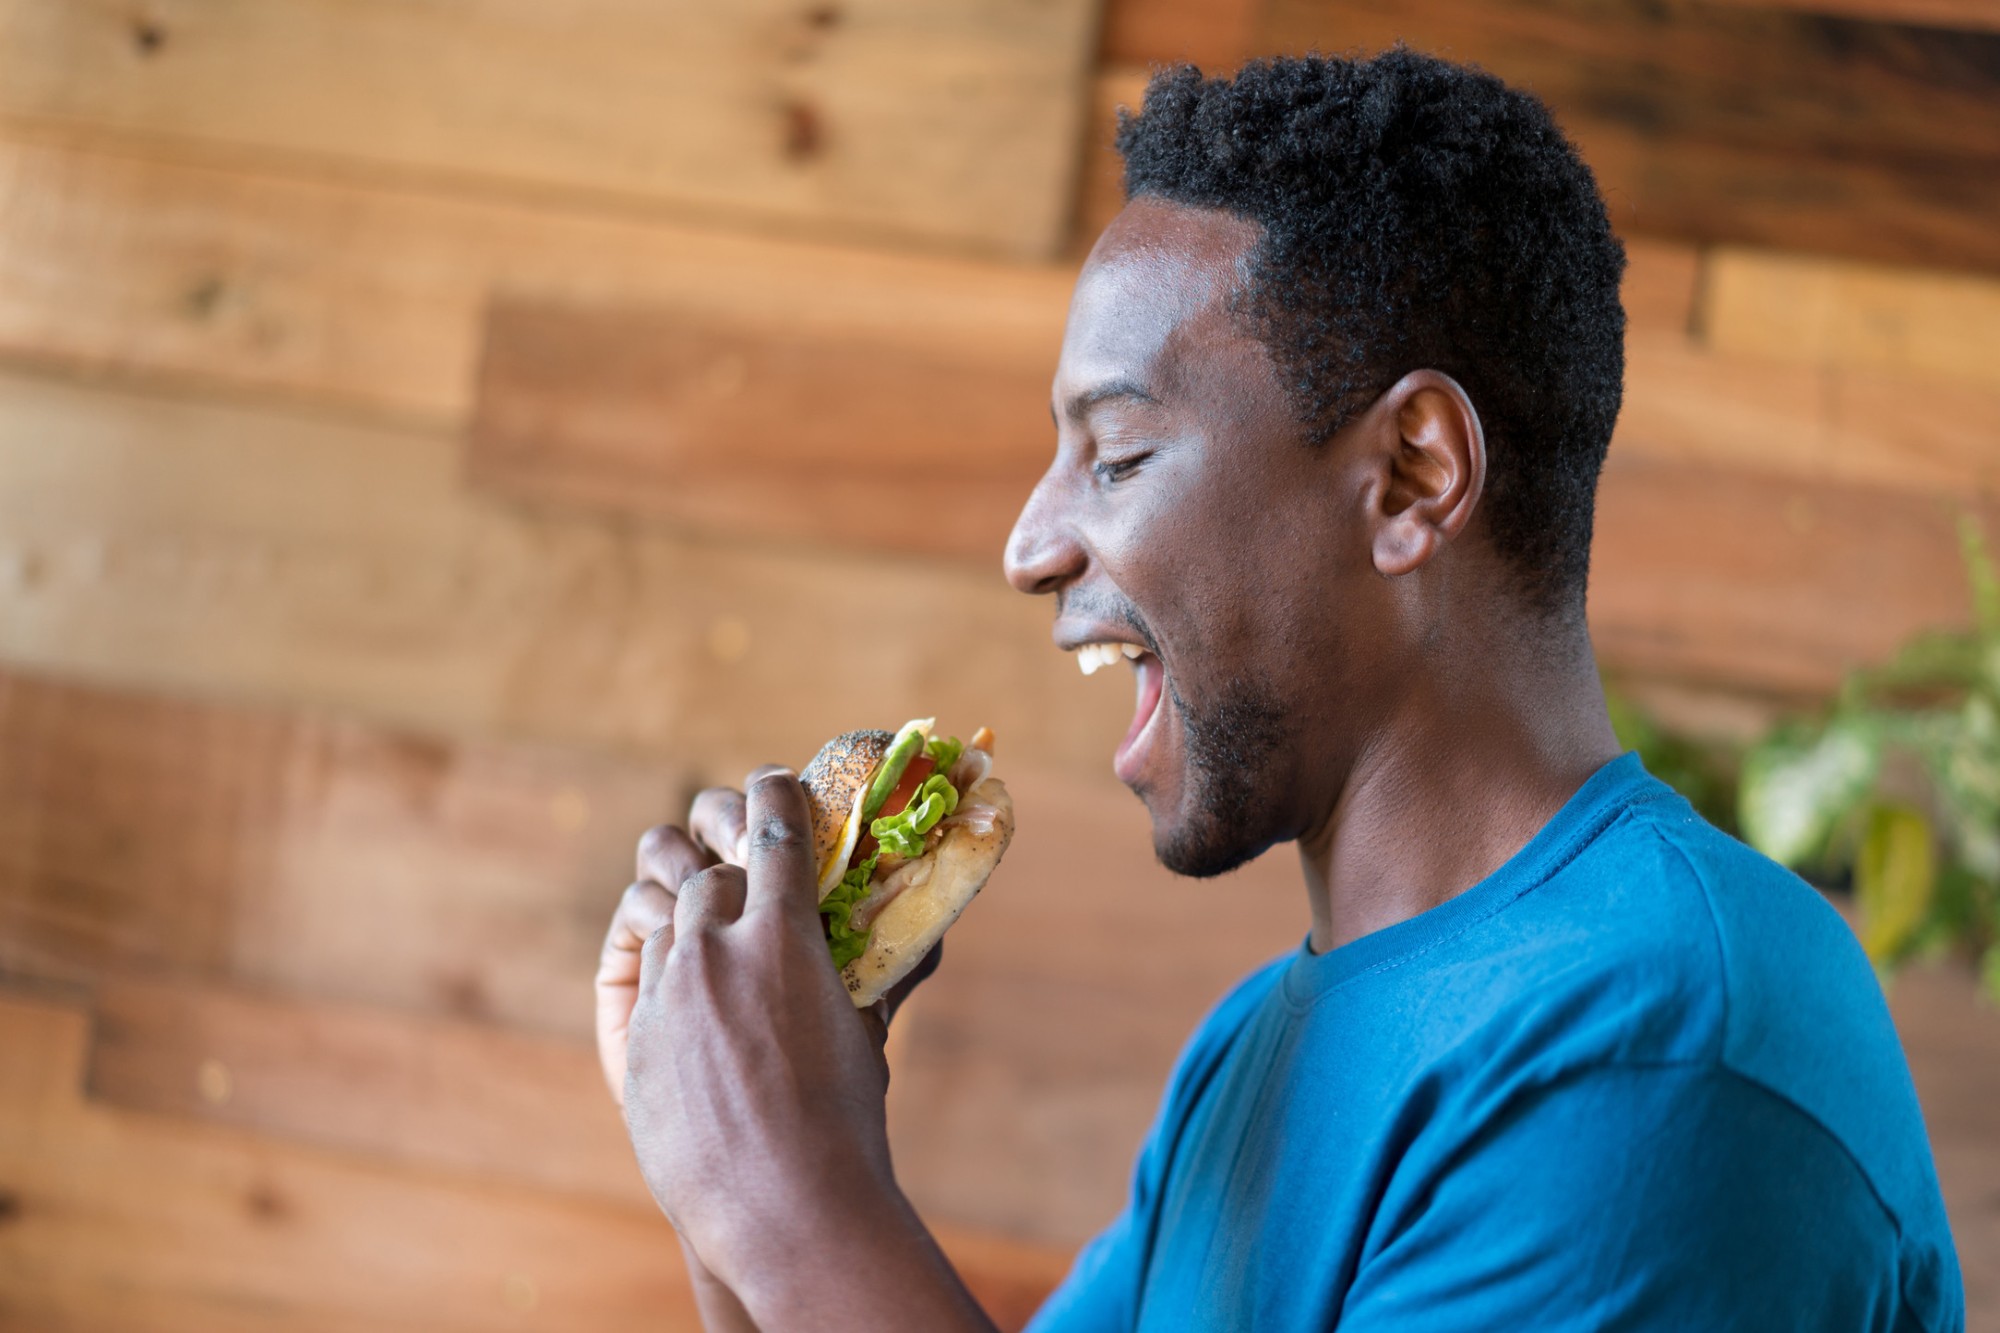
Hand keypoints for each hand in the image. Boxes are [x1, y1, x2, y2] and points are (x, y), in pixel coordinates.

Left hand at [598, 770, 976, 1330]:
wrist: (781, 1203)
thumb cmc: (844, 1119)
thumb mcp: (865, 1032)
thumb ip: (877, 971)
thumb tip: (929, 935)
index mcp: (784, 935)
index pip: (772, 827)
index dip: (772, 792)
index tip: (772, 780)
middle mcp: (717, 948)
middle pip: (703, 866)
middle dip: (720, 861)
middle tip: (735, 870)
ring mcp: (668, 990)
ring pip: (662, 913)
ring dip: (685, 912)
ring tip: (701, 926)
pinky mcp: (633, 1035)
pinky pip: (642, 973)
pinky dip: (665, 971)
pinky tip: (685, 995)